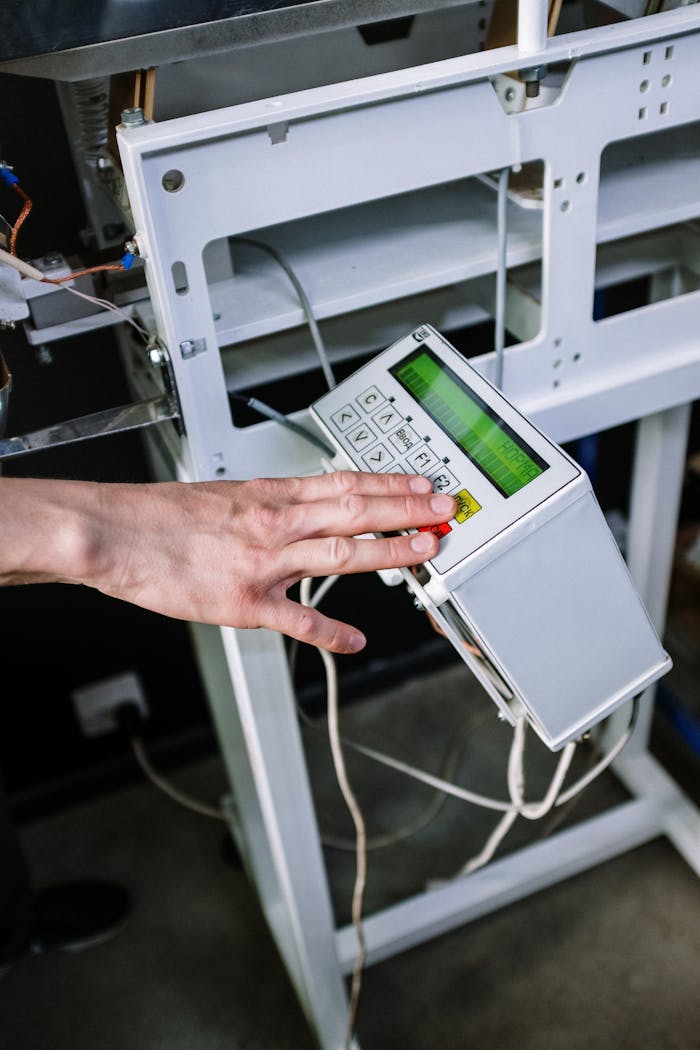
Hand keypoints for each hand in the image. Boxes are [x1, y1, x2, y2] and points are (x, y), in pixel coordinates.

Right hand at [1, 472, 455, 652]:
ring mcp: (263, 563)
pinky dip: (329, 632)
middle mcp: (275, 523)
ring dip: (388, 551)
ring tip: (426, 549)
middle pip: (355, 511)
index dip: (389, 484)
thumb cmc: (161, 515)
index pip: (344, 484)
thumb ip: (268, 504)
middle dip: (407, 509)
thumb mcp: (224, 494)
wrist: (114, 532)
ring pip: (340, 554)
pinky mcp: (243, 603)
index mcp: (269, 495)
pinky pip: (295, 620)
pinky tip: (356, 642)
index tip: (421, 482)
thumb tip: (301, 506)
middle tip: (447, 507)